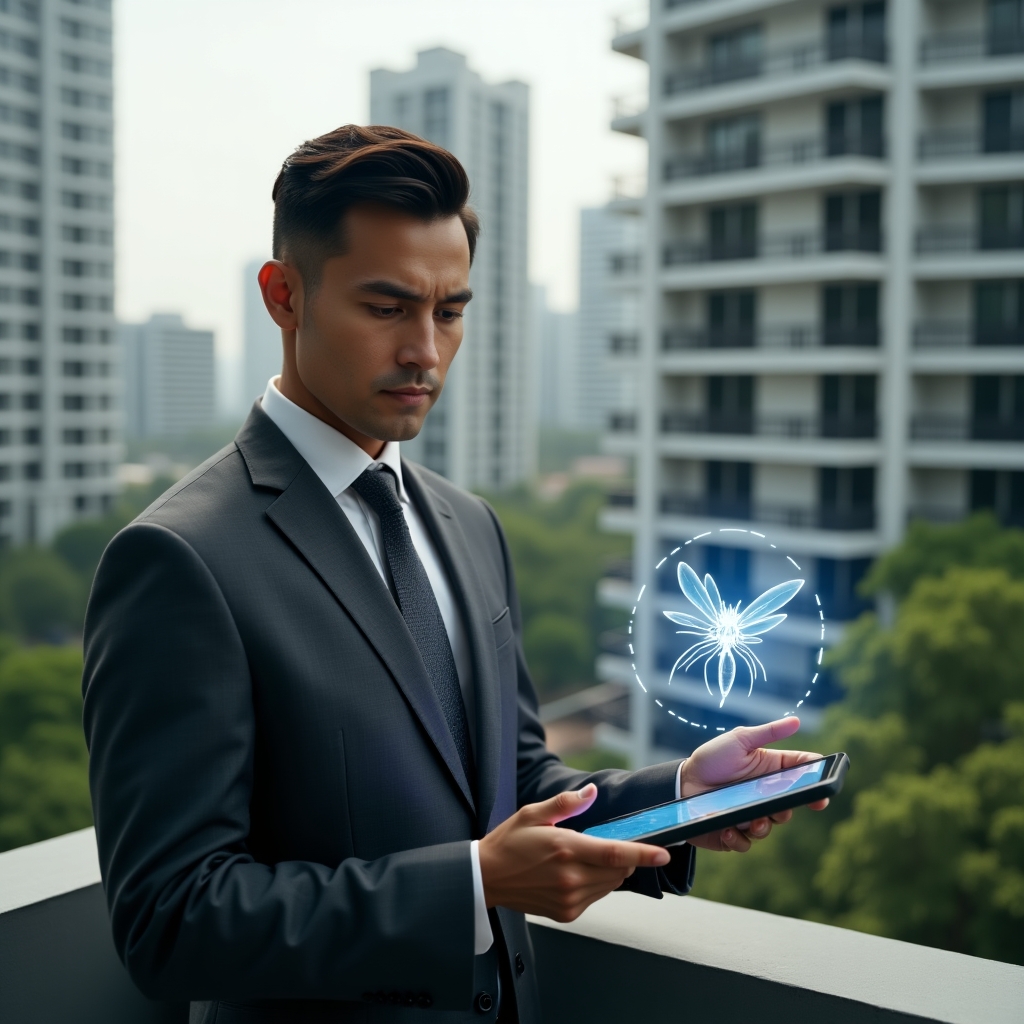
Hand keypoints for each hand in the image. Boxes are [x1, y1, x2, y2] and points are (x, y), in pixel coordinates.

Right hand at [478, 784, 669, 921]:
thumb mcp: (532, 813)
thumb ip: (566, 804)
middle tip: (605, 843)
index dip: (643, 854)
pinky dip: (596, 884)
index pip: (615, 853)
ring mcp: (569, 899)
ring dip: (610, 871)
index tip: (664, 853)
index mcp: (565, 849)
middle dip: (623, 857)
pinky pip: (596, 897)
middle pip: (618, 871)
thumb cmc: (508, 842)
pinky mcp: (567, 913)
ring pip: (610, 885)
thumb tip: (591, 792)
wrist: (486, 878)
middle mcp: (570, 878)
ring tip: (585, 858)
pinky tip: (575, 873)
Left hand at [680, 717, 828, 852]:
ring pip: (769, 828)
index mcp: (769, 772)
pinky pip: (745, 843)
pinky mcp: (734, 833)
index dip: (817, 785)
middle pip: (789, 807)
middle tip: (777, 807)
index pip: (801, 777)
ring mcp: (750, 815)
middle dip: (786, 810)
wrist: (680, 784)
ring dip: (762, 826)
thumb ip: (768, 733)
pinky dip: (738, 838)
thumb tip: (798, 721)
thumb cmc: (711, 759)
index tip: (823, 794)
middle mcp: (764, 795)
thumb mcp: (739, 740)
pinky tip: (727, 827)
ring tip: (749, 820)